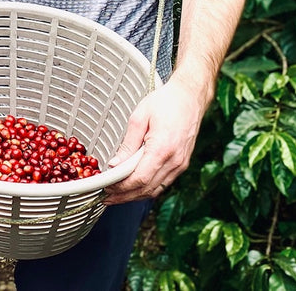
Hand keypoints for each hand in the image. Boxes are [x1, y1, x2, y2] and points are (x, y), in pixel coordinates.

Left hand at [104, 78, 203, 203]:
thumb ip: (127, 144)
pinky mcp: (182, 163)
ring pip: (156, 189)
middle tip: (106, 198)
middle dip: (125, 196)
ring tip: (117, 196)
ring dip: (136, 196)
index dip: (121, 188)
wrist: (190, 97)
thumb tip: (114, 165)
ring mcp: (180, 164)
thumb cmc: (164, 102)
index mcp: (162, 149)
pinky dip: (148, 188)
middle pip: (147, 189)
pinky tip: (134, 187)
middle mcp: (174, 161)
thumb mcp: (139, 118)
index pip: (139, 179)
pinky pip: (163, 182)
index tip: (106, 189)